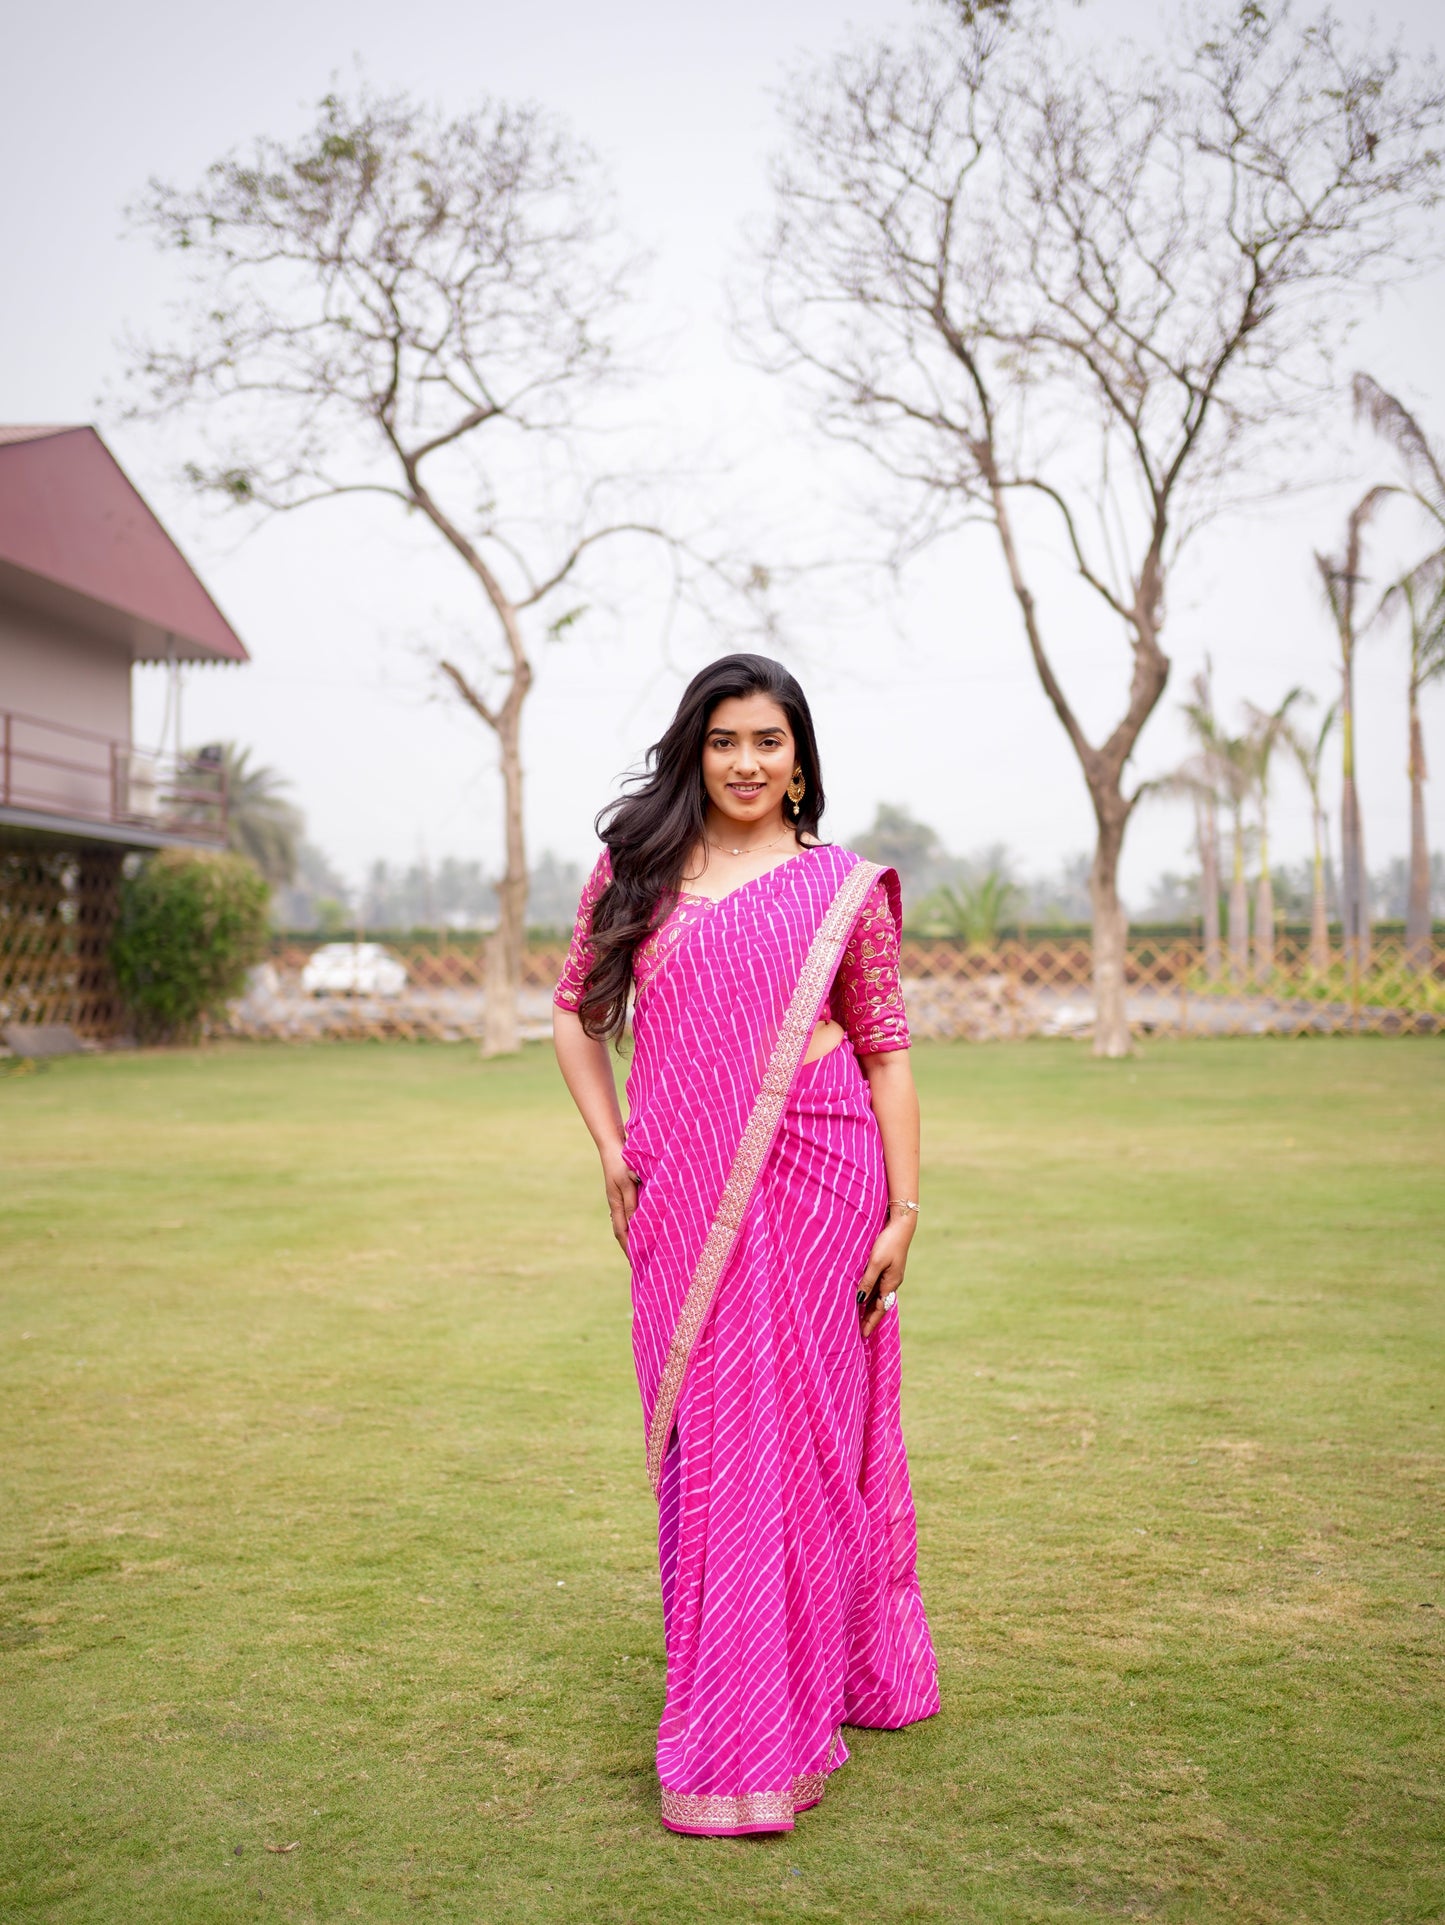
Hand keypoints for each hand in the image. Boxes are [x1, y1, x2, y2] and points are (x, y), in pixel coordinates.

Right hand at [601, 1145, 639, 1252]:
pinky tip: (639, 1225)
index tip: (635, 1262)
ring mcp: (618, 1198)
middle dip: (629, 1246)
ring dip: (631, 1236)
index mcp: (616, 1204)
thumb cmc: (621, 1162)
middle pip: (622, 1231)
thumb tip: (634, 1225)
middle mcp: (616, 1204)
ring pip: (624, 1222)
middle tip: (638, 1262)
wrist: (612, 1144)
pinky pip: (627, 1213)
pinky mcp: (622, 1191)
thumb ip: (631, 1203)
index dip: (629, 1248)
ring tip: (640, 1248)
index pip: (622, 1233)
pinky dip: (633, 1223)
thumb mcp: (627, 1183)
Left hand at [856, 1215, 914, 1336]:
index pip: (879, 1308)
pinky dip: (870, 1294)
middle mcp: (892, 1281)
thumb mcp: (875, 1263)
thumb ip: (867, 1282)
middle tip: (860, 1332)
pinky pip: (878, 1286)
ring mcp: (891, 1274)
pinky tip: (864, 1295)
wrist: (902, 1224)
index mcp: (891, 1283)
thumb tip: (859, 1300)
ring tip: (859, 1318)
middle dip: (870, 1318)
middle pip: (879, 1305)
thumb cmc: (888, 1242)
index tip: (863, 1335)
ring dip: (869, 1307)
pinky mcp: (888, 1267)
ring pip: (878, 1295)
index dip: (870, 1322)